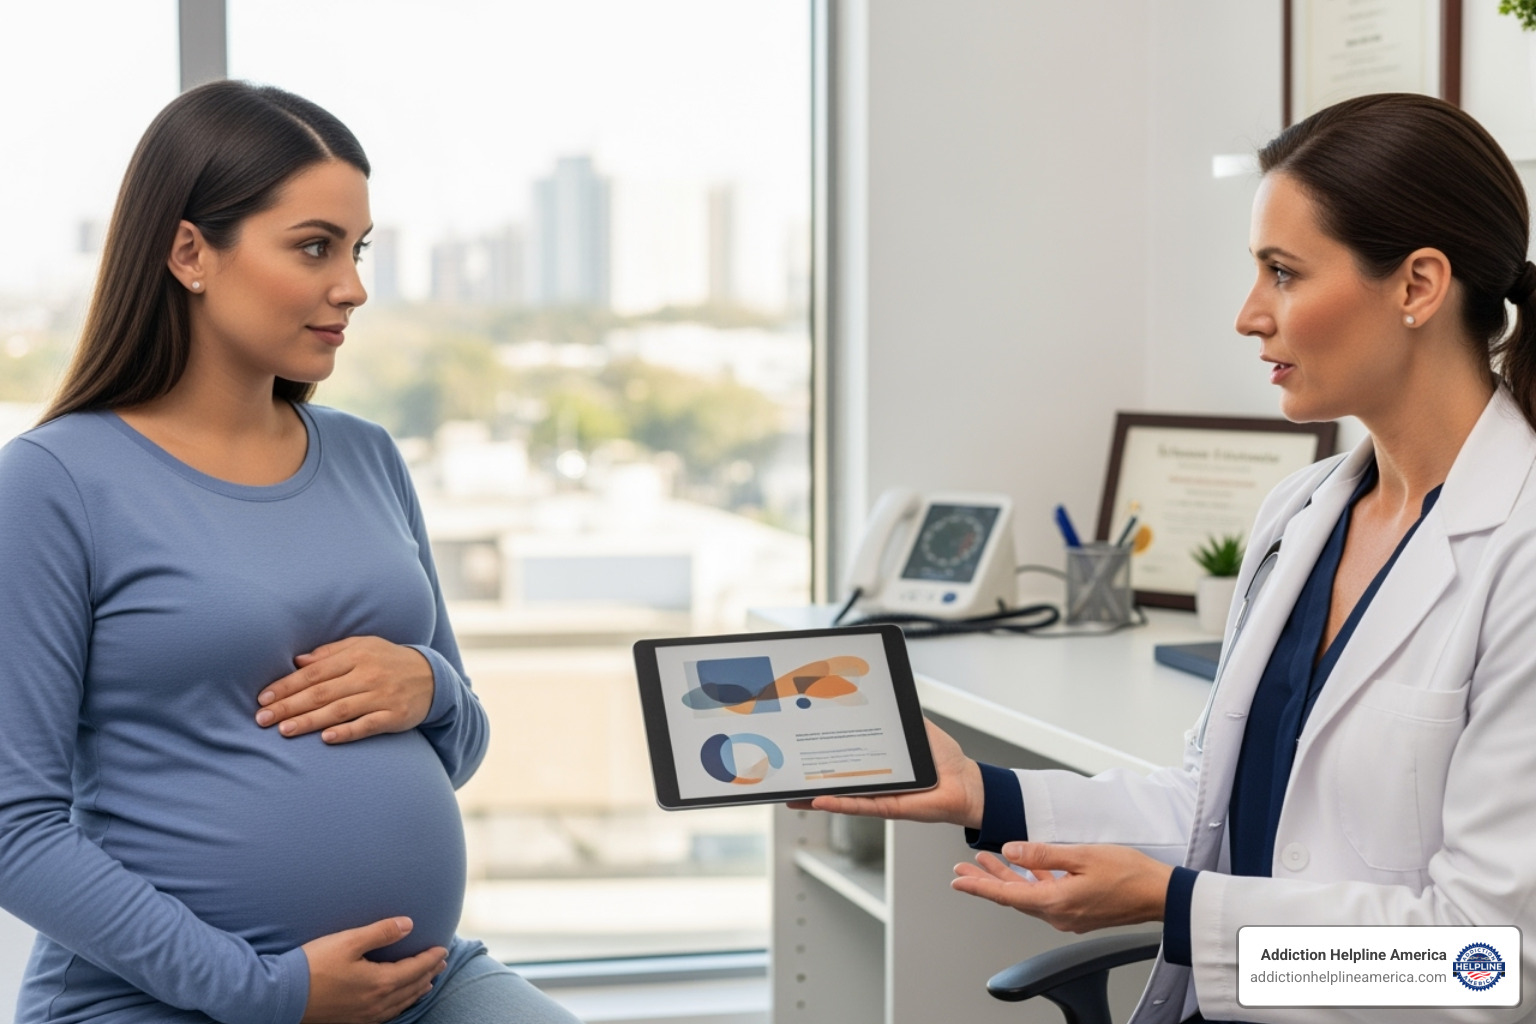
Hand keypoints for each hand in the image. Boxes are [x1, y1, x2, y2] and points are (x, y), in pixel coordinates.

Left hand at [256, 637, 433, 743]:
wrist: (433, 677)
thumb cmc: (388, 660)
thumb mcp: (363, 646)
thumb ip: (330, 653)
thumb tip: (298, 661)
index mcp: (356, 656)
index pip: (314, 672)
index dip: (287, 685)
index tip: (263, 699)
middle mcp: (368, 675)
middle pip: (322, 692)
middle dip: (289, 706)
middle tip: (262, 719)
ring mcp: (382, 696)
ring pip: (340, 710)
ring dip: (310, 721)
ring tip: (284, 730)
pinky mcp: (395, 716)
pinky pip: (368, 725)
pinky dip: (347, 732)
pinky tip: (327, 739)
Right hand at [301, 917, 445, 1023]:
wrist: (283, 996)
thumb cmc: (314, 965)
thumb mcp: (349, 941)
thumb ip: (381, 932)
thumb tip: (409, 924)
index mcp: (380, 983)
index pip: (415, 969)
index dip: (430, 958)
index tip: (443, 948)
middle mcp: (377, 1003)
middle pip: (412, 987)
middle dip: (429, 973)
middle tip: (442, 962)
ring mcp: (365, 1016)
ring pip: (401, 1003)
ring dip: (417, 990)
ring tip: (428, 981)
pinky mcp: (353, 1021)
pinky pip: (387, 1014)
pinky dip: (401, 1004)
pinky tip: (398, 1000)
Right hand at [790, 720, 984, 828]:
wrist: (967, 785)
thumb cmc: (946, 762)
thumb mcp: (919, 729)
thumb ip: (902, 714)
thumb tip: (887, 691)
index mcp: (878, 762)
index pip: (844, 756)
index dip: (822, 751)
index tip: (802, 741)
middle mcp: (874, 780)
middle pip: (835, 781)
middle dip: (809, 779)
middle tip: (786, 772)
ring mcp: (879, 795)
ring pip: (841, 797)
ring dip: (815, 796)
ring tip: (791, 794)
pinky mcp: (888, 807)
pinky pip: (859, 805)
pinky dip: (839, 803)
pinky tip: (819, 800)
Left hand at [951, 841, 1172, 932]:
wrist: (1161, 894)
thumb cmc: (1129, 873)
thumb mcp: (1082, 855)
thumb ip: (1043, 854)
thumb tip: (1011, 851)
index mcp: (1056, 903)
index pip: (1006, 895)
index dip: (979, 885)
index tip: (958, 880)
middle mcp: (1059, 915)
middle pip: (1013, 896)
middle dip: (987, 880)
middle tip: (963, 869)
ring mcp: (1069, 916)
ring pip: (1028, 895)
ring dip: (1008, 879)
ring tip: (987, 862)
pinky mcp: (1079, 911)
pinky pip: (1045, 896)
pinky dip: (1030, 881)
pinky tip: (1024, 868)